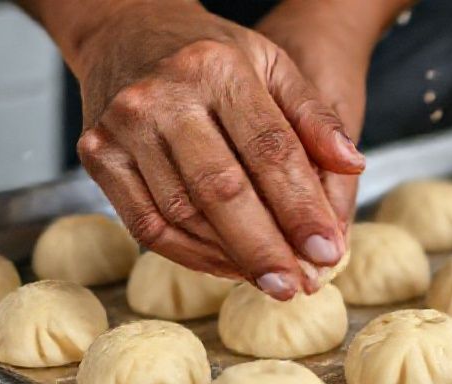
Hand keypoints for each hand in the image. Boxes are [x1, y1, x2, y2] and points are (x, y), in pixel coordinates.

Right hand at [61, 0, 365, 298]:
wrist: (126, 31)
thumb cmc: (210, 54)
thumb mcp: (272, 64)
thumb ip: (313, 117)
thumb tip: (353, 165)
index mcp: (217, 69)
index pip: (269, 150)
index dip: (301, 206)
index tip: (328, 249)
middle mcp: (164, 97)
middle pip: (222, 191)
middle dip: (265, 247)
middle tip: (298, 286)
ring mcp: (124, 127)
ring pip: (183, 215)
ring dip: (230, 257)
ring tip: (269, 279)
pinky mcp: (98, 155)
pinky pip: (146, 225)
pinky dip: (189, 254)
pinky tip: (225, 266)